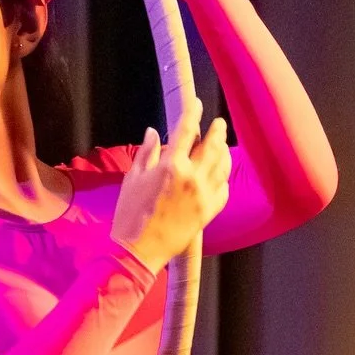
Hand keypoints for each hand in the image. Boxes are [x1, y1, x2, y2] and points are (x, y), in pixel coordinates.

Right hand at [109, 101, 230, 273]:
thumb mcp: (133, 179)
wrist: (138, 250)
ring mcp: (203, 196)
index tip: (196, 104)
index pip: (187, 131)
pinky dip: (223, 178)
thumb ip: (147, 152)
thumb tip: (154, 132)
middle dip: (218, 131)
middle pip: (213, 146)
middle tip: (219, 123)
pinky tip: (220, 174)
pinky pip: (224, 190)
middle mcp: (192, 178)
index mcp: (171, 166)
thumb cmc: (130, 214)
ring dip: (224, 152)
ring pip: (223, 166)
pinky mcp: (208, 212)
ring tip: (222, 145)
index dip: (192, 114)